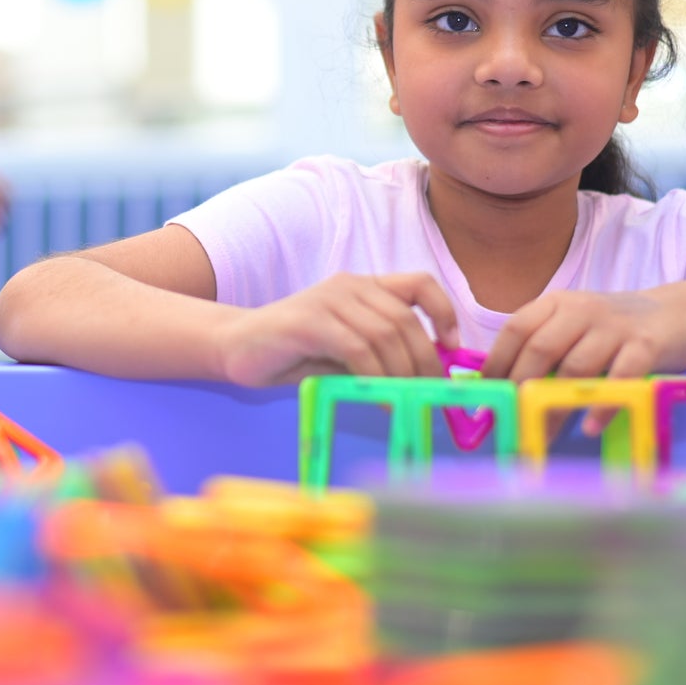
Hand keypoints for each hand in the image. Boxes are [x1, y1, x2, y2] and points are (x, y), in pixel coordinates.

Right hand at [216, 272, 456, 386]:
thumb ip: (379, 354)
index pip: (419, 283)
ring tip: (402, 401)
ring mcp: (328, 300)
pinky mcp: (309, 321)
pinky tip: (377, 399)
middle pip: (406, 319)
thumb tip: (426, 378)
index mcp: (362, 286)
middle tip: (429, 393)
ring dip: (401, 373)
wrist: (235, 348)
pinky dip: (374, 377)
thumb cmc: (292, 353)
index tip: (451, 347)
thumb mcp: (344, 351)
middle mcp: (349, 285)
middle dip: (424, 361)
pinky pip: (357, 348)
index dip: (444, 311)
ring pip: (385, 334)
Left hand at [484, 289, 685, 433]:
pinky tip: (589, 428)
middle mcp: (582, 310)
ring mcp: (615, 327)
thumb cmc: (611, 329)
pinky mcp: (646, 345)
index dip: (497, 362)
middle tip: (511, 421)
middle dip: (521, 388)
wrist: (676, 314)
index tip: (486, 395)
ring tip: (541, 435)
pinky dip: (603, 405)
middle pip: (541, 348)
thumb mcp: (572, 326)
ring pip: (577, 367)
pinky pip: (621, 378)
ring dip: (555, 405)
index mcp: (557, 303)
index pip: (516, 329)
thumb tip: (498, 387)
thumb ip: (541, 348)